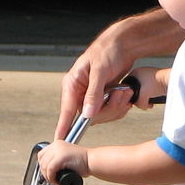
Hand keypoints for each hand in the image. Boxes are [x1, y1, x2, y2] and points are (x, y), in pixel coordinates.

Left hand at [37, 140, 88, 183]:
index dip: (43, 166)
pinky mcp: (61, 157)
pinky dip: (51, 177)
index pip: (42, 154)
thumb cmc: (83, 162)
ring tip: (55, 180)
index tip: (47, 173)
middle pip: (42, 160)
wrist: (93, 162)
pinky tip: (57, 180)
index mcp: (57, 144)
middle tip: (51, 178)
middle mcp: (56, 145)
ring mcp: (58, 150)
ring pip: (45, 166)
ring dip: (48, 176)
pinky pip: (50, 170)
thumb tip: (48, 168)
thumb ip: (58, 158)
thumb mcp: (67, 156)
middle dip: (45, 172)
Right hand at [56, 11, 184, 138]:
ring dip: (116, 106)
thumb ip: (94, 94)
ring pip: (101, 115)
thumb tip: (88, 114)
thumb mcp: (100, 72)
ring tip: (124, 91)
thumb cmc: (107, 51)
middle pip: (89, 116)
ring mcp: (92, 96)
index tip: (59, 140)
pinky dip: (119, 105)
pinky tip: (125, 94)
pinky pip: (110, 110)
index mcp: (72, 84)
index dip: (63, 126)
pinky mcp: (103, 97)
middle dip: (107, 109)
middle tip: (119, 95)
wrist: (123, 45)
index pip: (66, 110)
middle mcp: (80, 92)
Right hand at [125, 66, 166, 108]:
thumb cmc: (157, 83)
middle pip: (135, 90)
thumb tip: (141, 106)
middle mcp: (142, 73)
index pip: (127, 87)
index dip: (129, 96)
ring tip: (150, 103)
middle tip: (143, 103)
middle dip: (140, 99)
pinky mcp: (157, 82)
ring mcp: (150, 77)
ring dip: (146, 99)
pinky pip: (151, 92)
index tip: (134, 102)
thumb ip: (138, 103)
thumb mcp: (142, 95)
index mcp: (135, 72)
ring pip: (144, 92)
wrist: (173, 80)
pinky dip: (152, 97)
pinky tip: (154, 101)